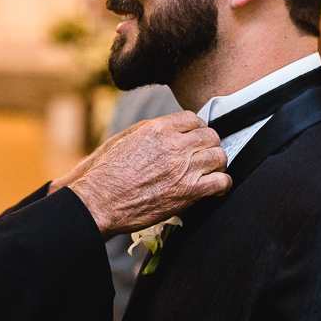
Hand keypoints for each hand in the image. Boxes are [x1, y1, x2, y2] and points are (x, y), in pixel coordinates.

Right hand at [64, 112, 230, 238]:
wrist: (99, 202)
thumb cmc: (103, 173)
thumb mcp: (121, 139)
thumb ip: (148, 131)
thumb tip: (165, 129)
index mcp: (157, 129)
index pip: (192, 118)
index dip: (195, 128)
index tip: (194, 137)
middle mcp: (174, 145)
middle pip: (210, 136)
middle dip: (207, 144)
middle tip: (200, 155)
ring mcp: (184, 168)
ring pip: (219, 156)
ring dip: (215, 163)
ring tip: (207, 170)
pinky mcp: (189, 192)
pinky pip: (222, 182)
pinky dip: (222, 184)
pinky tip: (213, 186)